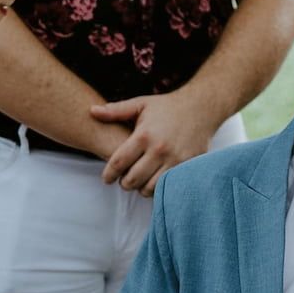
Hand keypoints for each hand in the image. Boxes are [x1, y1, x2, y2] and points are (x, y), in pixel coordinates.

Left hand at [93, 91, 221, 193]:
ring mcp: (175, 160)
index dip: (108, 174)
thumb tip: (91, 111)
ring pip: (149, 188)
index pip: (118, 163)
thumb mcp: (141, 104)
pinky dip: (158, 188)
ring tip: (139, 182)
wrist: (202, 108)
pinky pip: (168, 187)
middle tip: (123, 180)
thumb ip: (116, 111)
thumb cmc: (168, 107)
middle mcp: (159, 150)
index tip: (106, 178)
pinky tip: (154, 182)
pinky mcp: (187, 166)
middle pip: (132, 179)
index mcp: (144, 135)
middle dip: (124, 183)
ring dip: (141, 188)